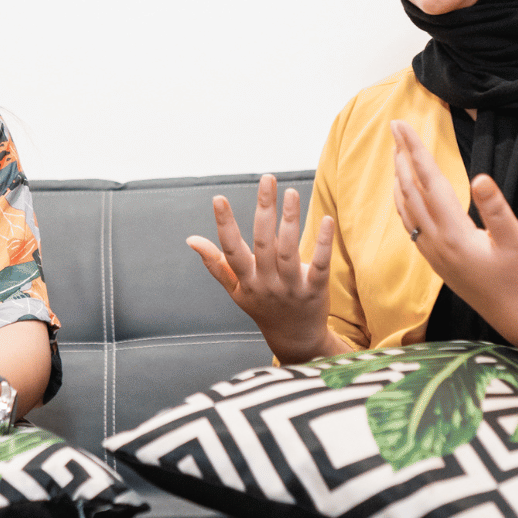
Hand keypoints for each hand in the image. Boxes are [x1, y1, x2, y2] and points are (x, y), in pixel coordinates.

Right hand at [186, 173, 336, 363]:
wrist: (294, 339)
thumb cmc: (262, 307)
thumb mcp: (236, 290)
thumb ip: (215, 264)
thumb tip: (190, 239)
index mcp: (246, 281)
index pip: (231, 250)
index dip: (224, 225)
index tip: (218, 198)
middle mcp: (267, 283)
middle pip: (263, 243)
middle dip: (264, 209)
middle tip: (267, 178)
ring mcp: (292, 288)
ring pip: (289, 250)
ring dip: (290, 220)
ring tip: (290, 191)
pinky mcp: (316, 290)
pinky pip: (320, 265)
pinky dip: (323, 243)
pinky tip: (326, 220)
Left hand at [389, 119, 517, 346]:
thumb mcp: (516, 242)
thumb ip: (497, 210)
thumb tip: (479, 177)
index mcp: (454, 233)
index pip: (428, 181)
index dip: (414, 150)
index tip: (401, 125)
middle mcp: (436, 243)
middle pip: (410, 190)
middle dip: (401, 157)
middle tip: (394, 127)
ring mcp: (434, 254)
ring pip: (406, 208)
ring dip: (399, 179)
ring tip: (396, 154)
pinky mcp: (437, 262)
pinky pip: (410, 225)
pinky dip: (403, 203)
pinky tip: (405, 196)